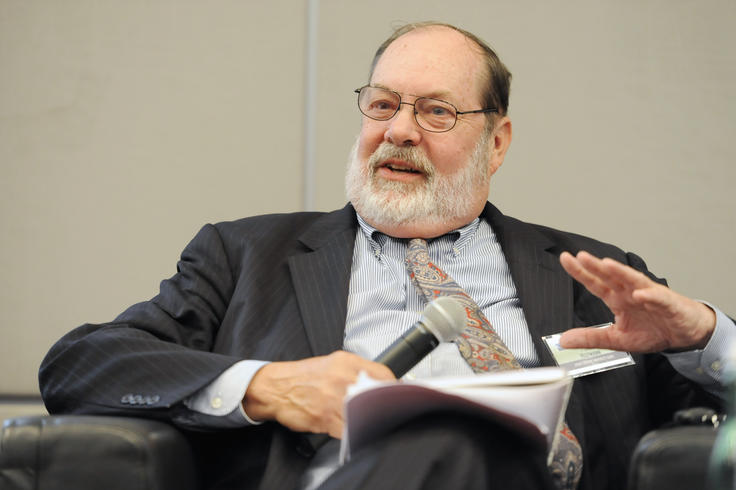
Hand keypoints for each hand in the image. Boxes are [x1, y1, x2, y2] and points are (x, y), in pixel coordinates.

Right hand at [242, 351, 394, 438]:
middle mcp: (342, 377)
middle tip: (391, 410)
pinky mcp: (326, 417)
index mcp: (346, 361)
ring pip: (367, 412)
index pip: (384, 374)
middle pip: (379, 393)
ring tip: (376, 421)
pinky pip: (350, 429)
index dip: (395, 387)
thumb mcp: (333, 363)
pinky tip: (358, 431)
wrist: (276, 387)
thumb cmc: (304, 377)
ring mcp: (334, 398)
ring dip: (373, 419)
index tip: (399, 395)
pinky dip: (357, 432)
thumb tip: (380, 382)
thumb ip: (357, 371)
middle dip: (387, 404)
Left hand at [558, 251, 715, 352]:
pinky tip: (640, 294)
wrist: (684, 335)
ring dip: (621, 272)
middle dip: (596, 266)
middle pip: (611, 276)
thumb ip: (591, 338)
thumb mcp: (617, 339)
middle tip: (581, 256)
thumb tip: (564, 340)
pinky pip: (659, 298)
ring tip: (606, 265)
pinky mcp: (669, 304)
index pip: (595, 283)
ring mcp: (650, 295)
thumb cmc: (653, 331)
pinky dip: (650, 295)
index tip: (565, 258)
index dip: (580, 272)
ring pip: (633, 280)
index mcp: (617, 299)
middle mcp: (630, 292)